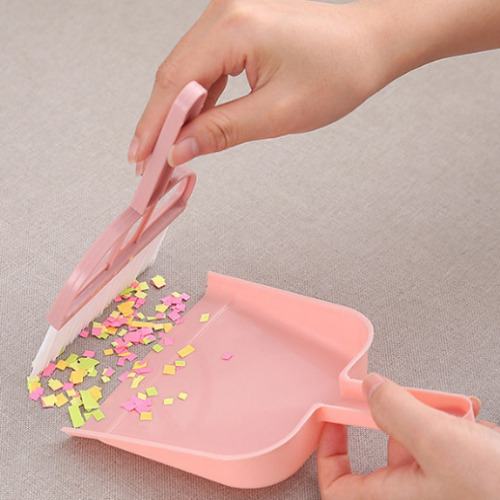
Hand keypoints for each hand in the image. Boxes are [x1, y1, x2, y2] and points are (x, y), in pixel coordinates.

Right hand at [129, 0, 499, 170]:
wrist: (373, 42)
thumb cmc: (340, 70)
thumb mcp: (279, 112)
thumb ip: (223, 131)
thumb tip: (179, 150)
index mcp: (232, 29)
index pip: (174, 85)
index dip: (154, 128)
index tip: (143, 162)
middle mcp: (223, 14)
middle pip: (173, 77)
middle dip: (160, 125)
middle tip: (150, 165)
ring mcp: (230, 18)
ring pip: (186, 73)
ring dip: (177, 114)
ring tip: (169, 152)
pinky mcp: (239, 28)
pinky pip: (206, 67)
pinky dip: (197, 99)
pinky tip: (194, 125)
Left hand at [317, 373, 499, 498]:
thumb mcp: (439, 442)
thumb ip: (397, 411)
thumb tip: (370, 389)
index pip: (340, 488)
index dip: (328, 455)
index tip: (331, 421)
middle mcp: (418, 497)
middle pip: (386, 454)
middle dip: (399, 419)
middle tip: (409, 400)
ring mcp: (446, 488)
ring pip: (422, 444)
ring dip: (435, 419)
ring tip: (455, 410)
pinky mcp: (468, 479)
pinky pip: (451, 447)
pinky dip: (460, 428)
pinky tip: (477, 422)